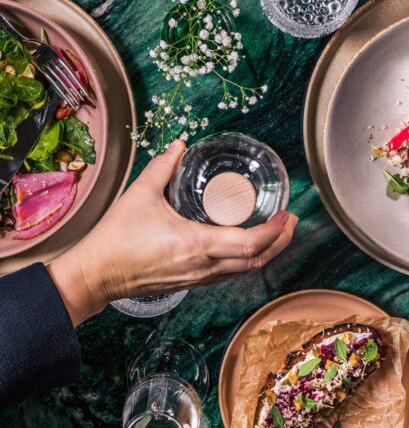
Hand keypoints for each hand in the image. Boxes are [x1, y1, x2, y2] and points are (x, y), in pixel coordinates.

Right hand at [48, 140, 297, 325]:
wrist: (97, 274)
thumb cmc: (116, 238)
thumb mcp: (140, 194)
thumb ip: (163, 166)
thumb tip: (179, 145)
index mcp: (195, 244)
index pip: (248, 244)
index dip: (274, 230)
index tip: (286, 213)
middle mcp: (202, 266)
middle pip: (256, 261)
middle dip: (280, 241)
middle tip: (292, 221)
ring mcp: (198, 278)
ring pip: (244, 271)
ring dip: (266, 252)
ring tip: (278, 232)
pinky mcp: (191, 282)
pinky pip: (229, 274)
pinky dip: (247, 260)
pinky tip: (247, 245)